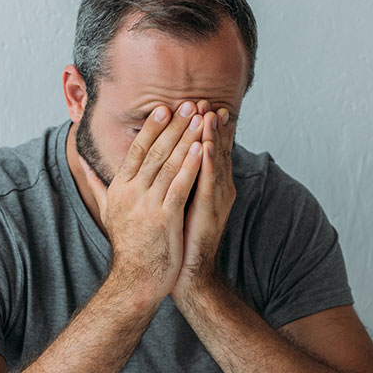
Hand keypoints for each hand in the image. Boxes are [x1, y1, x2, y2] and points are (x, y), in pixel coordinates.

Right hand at [77, 101, 203, 303]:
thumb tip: (80, 164)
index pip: (136, 151)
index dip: (151, 128)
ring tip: (200, 118)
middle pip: (154, 152)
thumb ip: (97, 186)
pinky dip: (191, 165)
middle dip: (174, 126)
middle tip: (189, 103)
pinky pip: (180, 185)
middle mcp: (131, 193)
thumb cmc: (128, 246)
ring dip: (187, 138)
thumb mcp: (107, 212)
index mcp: (119, 189)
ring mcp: (147, 205)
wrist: (136, 280)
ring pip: (169, 164)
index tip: (164, 108)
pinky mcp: (164, 218)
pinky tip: (203, 148)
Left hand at [171, 101, 235, 305]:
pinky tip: (207, 146)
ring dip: (213, 136)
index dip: (203, 127)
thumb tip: (155, 163)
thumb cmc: (178, 238)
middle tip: (206, 101)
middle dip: (210, 125)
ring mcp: (216, 200)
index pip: (207, 149)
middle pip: (216, 150)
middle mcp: (216, 189)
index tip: (197, 105)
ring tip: (209, 113)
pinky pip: (211, 183)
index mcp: (206, 185)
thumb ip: (169, 181)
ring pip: (216, 162)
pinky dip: (211, 163)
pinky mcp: (210, 211)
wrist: (187, 271)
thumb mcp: (173, 203)